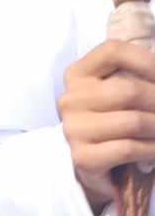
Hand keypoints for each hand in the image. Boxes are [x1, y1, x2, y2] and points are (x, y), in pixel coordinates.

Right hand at [58, 41, 154, 209]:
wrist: (94, 164)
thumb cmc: (113, 122)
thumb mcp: (117, 93)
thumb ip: (137, 79)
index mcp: (77, 75)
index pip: (113, 51)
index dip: (147, 61)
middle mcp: (70, 99)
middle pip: (129, 90)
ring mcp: (74, 129)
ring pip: (134, 121)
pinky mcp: (83, 157)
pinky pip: (130, 148)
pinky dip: (153, 149)